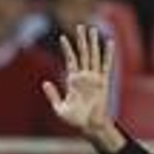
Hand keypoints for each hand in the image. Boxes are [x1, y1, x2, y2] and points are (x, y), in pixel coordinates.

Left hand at [43, 24, 122, 150]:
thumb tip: (44, 82)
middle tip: (81, 26)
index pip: (70, 60)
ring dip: (93, 42)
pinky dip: (108, 53)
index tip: (62, 37)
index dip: (66, 49)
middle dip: (81, 40)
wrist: (90, 127)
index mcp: (73, 81)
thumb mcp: (59, 108)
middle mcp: (84, 77)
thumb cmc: (75, 120)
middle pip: (83, 53)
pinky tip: (109, 42)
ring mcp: (94, 78)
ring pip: (93, 55)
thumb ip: (52, 95)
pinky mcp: (104, 82)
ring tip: (93, 29)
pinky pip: (106, 65)